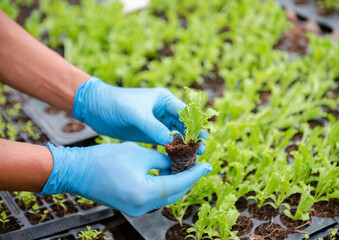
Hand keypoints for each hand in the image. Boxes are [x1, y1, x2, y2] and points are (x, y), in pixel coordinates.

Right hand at [40, 142, 211, 216]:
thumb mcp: (139, 153)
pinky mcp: (131, 206)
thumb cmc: (106, 159)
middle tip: (198, 165)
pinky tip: (167, 173)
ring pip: (165, 196)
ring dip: (175, 182)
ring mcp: (136, 209)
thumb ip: (162, 159)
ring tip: (184, 166)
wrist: (78, 171)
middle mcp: (143, 207)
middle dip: (187, 179)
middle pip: (174, 193)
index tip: (207, 165)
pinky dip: (163, 186)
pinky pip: (154, 197)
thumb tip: (175, 162)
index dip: (195, 174)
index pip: (178, 184)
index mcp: (146, 193)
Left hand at [73, 77, 205, 153]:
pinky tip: (176, 159)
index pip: (186, 113)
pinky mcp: (149, 133)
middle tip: (199, 153)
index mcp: (164, 100)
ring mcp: (157, 122)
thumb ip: (153, 127)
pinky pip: (165, 141)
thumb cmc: (116, 104)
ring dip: (183, 145)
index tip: (201, 140)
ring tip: (191, 158)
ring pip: (176, 135)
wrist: (96, 108)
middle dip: (192, 138)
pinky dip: (171, 149)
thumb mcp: (136, 114)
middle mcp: (164, 111)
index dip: (195, 126)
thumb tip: (170, 141)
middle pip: (184, 125)